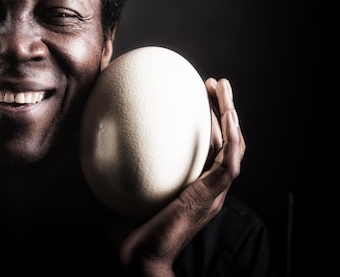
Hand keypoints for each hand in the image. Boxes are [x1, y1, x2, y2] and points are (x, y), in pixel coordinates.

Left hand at [115, 78, 244, 275]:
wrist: (140, 254)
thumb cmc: (131, 226)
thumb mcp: (132, 185)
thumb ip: (129, 162)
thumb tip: (105, 132)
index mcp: (195, 184)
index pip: (207, 147)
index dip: (207, 120)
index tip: (197, 95)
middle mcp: (208, 186)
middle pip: (224, 142)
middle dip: (223, 110)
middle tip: (215, 84)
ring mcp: (213, 192)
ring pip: (233, 147)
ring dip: (231, 115)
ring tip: (223, 89)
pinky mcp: (212, 196)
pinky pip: (229, 162)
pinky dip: (232, 137)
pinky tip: (227, 116)